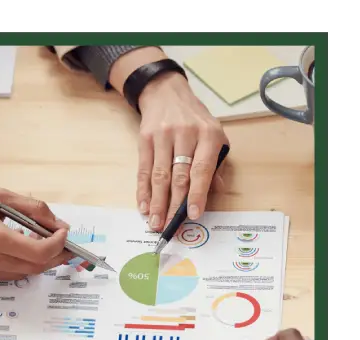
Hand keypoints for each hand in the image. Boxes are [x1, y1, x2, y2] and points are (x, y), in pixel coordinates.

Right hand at [0, 185, 70, 290]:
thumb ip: (32, 209)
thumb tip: (58, 225)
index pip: (39, 252)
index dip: (59, 245)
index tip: (64, 235)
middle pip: (33, 268)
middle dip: (53, 256)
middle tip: (61, 245)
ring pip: (18, 275)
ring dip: (32, 262)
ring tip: (33, 244)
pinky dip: (10, 267)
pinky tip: (6, 252)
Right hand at [137, 72, 228, 230]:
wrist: (167, 93)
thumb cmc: (195, 120)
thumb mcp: (215, 135)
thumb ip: (216, 164)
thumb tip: (213, 193)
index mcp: (208, 135)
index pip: (202, 169)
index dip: (197, 194)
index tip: (194, 215)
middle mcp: (186, 134)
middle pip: (178, 176)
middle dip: (173, 205)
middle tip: (170, 226)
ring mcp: (163, 136)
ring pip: (159, 176)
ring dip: (156, 202)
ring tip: (155, 222)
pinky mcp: (145, 139)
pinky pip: (144, 170)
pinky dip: (143, 190)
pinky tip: (144, 206)